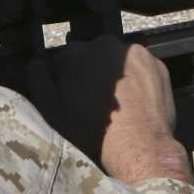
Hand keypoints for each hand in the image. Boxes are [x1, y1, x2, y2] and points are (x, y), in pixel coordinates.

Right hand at [0, 39, 193, 186]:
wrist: (139, 148)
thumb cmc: (88, 132)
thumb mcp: (49, 109)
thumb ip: (37, 79)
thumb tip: (36, 62)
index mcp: (75, 52)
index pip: (62, 59)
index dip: (63, 80)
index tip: (68, 98)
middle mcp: (105, 45)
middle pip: (91, 57)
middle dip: (89, 74)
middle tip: (92, 104)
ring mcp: (135, 53)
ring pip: (116, 62)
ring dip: (113, 76)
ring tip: (116, 106)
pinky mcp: (157, 65)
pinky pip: (139, 69)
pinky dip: (136, 81)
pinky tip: (134, 103)